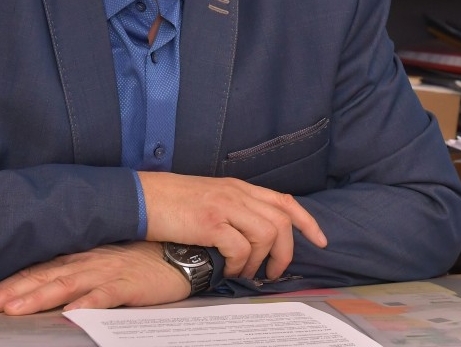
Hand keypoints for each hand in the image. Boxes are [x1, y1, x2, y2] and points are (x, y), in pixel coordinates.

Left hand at [0, 241, 188, 314]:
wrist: (181, 252)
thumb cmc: (140, 260)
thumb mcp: (103, 263)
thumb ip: (77, 273)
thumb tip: (45, 288)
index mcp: (79, 257)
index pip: (37, 270)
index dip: (9, 284)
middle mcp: (87, 262)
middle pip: (44, 277)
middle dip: (12, 292)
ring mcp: (107, 272)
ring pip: (67, 285)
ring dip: (39, 297)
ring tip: (15, 310)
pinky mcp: (129, 284)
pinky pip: (106, 295)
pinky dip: (88, 303)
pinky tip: (72, 314)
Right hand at [137, 172, 326, 280]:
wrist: (140, 197)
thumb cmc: (170, 202)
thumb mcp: (209, 198)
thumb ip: (232, 209)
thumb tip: (252, 237)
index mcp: (238, 187)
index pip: (284, 201)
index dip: (308, 222)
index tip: (320, 241)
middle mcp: (236, 193)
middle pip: (282, 221)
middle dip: (285, 252)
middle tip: (273, 272)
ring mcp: (224, 206)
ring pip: (266, 234)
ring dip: (260, 261)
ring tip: (246, 273)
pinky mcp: (210, 222)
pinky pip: (241, 247)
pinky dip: (241, 263)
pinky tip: (229, 269)